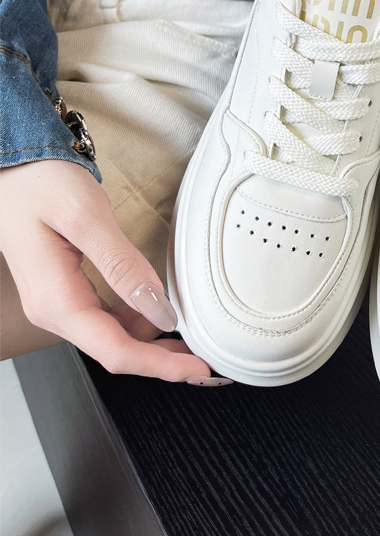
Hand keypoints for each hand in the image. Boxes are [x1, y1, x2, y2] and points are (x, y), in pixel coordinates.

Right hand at [0, 160, 221, 382]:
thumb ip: (123, 265)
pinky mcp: (65, 290)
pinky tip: (158, 313)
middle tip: (205, 358)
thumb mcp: (87, 217)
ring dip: (151, 341)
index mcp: (56, 300)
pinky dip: (137, 321)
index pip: (115, 351)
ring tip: (190, 337)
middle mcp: (54, 310)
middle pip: (115, 350)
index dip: (160, 365)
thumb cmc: (38, 183)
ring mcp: (58, 302)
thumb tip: (159, 309)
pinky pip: (105, 318)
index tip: (197, 369)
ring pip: (112, 336)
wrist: (12, 166)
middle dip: (160, 358)